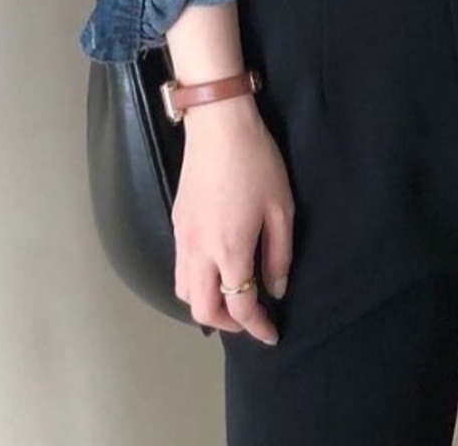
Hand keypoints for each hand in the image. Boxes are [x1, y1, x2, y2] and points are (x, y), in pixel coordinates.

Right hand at [171, 95, 294, 343]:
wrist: (218, 125)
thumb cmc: (256, 162)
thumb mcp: (281, 208)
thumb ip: (279, 254)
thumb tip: (276, 288)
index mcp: (229, 250)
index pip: (238, 306)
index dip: (256, 327)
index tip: (272, 333)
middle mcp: (199, 251)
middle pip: (201, 309)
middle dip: (226, 323)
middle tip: (250, 318)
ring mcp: (183, 236)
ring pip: (183, 290)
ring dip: (205, 303)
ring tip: (231, 295)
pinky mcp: (177, 222)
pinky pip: (180, 267)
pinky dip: (195, 281)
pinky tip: (216, 267)